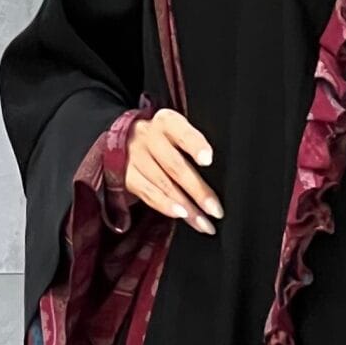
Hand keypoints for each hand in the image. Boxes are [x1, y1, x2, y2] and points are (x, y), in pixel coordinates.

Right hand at [112, 107, 222, 233]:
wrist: (125, 139)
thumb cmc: (164, 138)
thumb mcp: (177, 131)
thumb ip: (193, 145)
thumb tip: (220, 174)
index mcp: (167, 122)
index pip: (182, 132)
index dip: (195, 145)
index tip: (208, 160)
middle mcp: (148, 137)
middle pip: (175, 166)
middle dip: (198, 191)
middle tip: (215, 209)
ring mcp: (134, 156)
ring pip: (163, 185)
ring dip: (186, 207)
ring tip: (204, 222)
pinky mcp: (126, 175)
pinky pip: (148, 194)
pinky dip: (165, 206)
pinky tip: (181, 215)